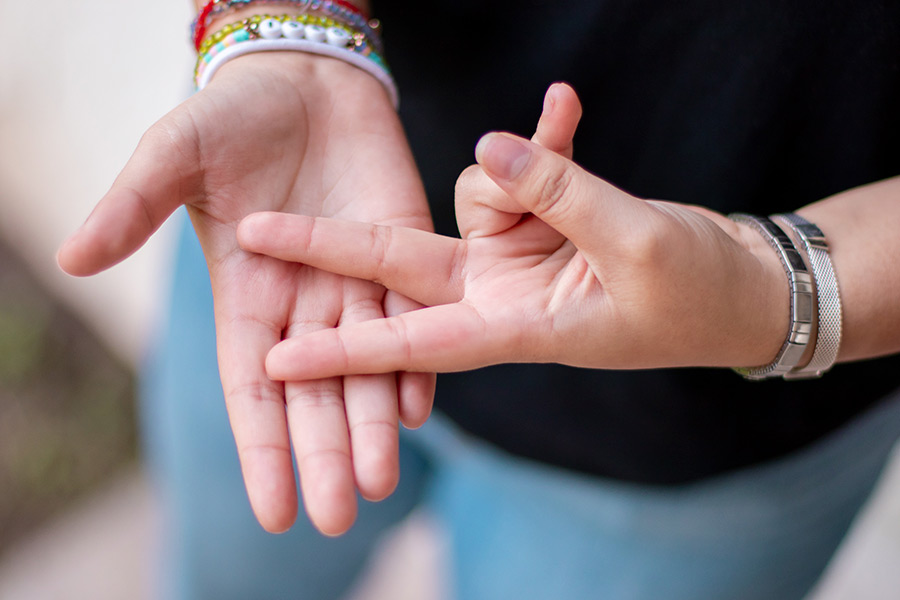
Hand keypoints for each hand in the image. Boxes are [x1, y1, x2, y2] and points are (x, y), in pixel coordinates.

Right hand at [57, 53, 433, 534]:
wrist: (306, 79)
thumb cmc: (232, 115)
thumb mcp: (173, 155)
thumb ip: (132, 206)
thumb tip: (71, 259)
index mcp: (247, 296)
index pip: (254, 389)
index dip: (262, 448)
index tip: (273, 510)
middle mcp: (305, 305)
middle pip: (315, 395)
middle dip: (323, 454)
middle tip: (336, 517)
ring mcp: (358, 282)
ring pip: (368, 368)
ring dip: (373, 425)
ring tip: (379, 483)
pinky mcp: (406, 251)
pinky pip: (414, 314)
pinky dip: (419, 359)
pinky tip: (420, 407)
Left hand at [237, 84, 789, 378]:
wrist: (735, 286)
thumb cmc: (695, 293)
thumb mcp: (633, 243)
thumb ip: (557, 192)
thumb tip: (488, 144)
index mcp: (512, 327)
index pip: (412, 341)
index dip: (344, 350)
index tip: (276, 359)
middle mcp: (495, 292)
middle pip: (396, 265)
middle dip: (330, 245)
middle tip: (251, 231)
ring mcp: (511, 251)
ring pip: (475, 188)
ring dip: (524, 164)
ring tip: (580, 141)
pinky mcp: (536, 213)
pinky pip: (522, 165)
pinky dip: (546, 138)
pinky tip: (565, 104)